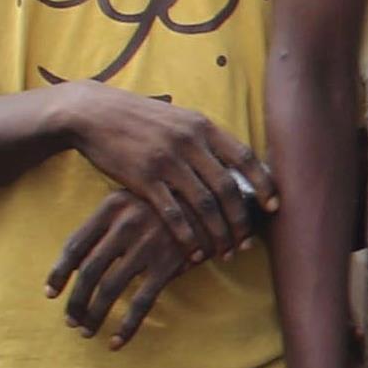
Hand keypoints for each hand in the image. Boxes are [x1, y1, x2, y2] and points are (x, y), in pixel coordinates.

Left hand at [49, 190, 197, 345]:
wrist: (215, 201)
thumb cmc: (168, 205)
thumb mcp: (134, 202)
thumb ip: (108, 225)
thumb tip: (80, 265)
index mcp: (111, 207)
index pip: (74, 245)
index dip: (59, 272)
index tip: (51, 294)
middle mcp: (125, 224)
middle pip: (89, 271)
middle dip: (76, 301)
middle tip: (70, 321)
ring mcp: (147, 244)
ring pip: (110, 288)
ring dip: (94, 314)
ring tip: (87, 332)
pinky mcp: (169, 263)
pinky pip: (142, 301)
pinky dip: (128, 325)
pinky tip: (117, 341)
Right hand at [60, 90, 276, 262]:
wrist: (93, 113)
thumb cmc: (140, 119)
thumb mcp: (179, 119)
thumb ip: (206, 140)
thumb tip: (239, 164)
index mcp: (202, 126)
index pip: (245, 158)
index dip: (264, 185)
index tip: (274, 208)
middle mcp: (189, 142)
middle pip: (228, 189)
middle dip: (242, 221)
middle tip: (247, 243)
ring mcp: (166, 160)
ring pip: (205, 206)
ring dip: (219, 234)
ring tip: (225, 253)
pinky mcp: (143, 179)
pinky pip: (173, 215)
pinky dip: (188, 237)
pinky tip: (194, 253)